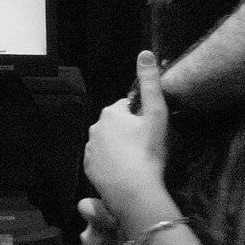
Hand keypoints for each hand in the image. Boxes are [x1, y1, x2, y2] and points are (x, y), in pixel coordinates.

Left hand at [84, 51, 169, 217]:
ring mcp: (90, 149)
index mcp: (110, 113)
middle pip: (116, 124)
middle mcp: (95, 127)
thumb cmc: (148, 152)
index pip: (127, 106)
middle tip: (145, 146)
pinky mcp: (88, 168)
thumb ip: (150, 83)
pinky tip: (124, 171)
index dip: (141, 117)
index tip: (150, 130)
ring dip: (119, 146)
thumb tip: (144, 53)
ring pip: (108, 141)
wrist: (134, 192)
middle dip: (128, 131)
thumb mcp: (156, 115)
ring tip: (136, 160)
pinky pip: (101, 159)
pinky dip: (111, 162)